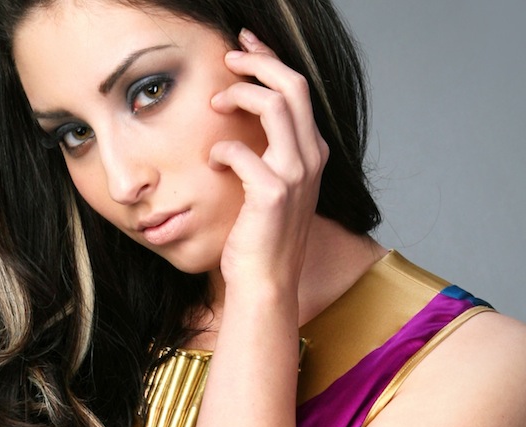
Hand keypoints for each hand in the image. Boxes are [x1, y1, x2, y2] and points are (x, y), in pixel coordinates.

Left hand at [210, 29, 328, 292]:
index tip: (245, 46)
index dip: (271, 60)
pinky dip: (221, 150)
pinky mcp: (272, 193)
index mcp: (313, 154)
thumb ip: (268, 156)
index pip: (298, 90)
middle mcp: (311, 159)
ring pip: (273, 105)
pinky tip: (212, 163)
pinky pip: (241, 150)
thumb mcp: (273, 189)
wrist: (266, 283)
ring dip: (240, 93)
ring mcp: (295, 175)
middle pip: (292, 85)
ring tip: (216, 102)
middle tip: (229, 57)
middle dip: (258, 61)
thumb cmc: (262, 239)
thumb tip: (241, 124)